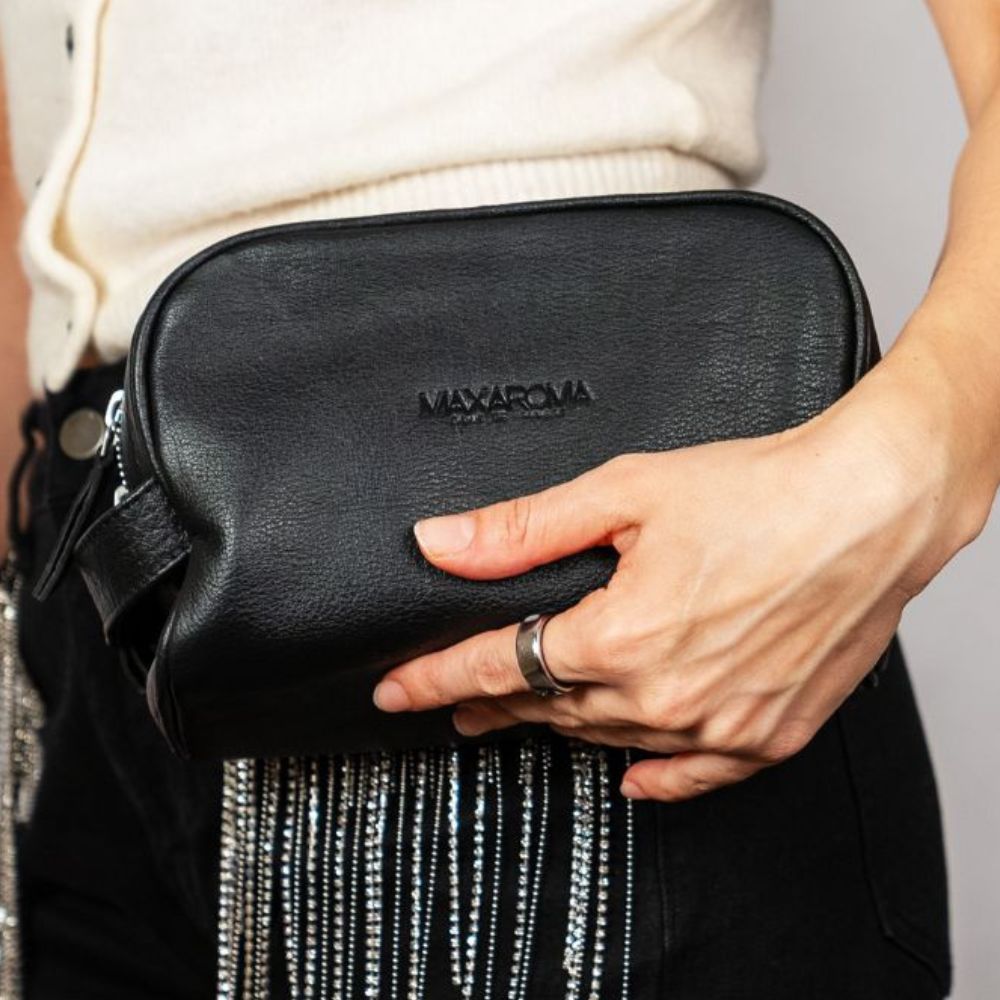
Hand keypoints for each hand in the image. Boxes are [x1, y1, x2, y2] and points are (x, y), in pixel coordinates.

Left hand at [373, 359, 991, 801]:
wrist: (872, 507)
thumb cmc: (761, 492)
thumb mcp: (624, 492)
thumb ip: (523, 530)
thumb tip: (440, 543)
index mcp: (619, 637)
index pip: (498, 666)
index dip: (436, 677)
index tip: (396, 691)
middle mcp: (663, 695)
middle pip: (548, 708)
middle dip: (490, 700)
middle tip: (455, 700)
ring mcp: (717, 724)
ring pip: (609, 739)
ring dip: (558, 726)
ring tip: (521, 718)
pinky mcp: (766, 734)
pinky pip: (693, 778)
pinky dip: (654, 778)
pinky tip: (631, 779)